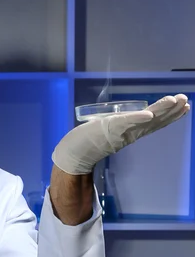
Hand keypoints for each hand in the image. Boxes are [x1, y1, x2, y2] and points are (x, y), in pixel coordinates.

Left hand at [52, 94, 189, 174]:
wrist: (74, 155)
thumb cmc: (89, 142)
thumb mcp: (110, 130)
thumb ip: (121, 125)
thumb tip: (130, 119)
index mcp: (132, 132)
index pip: (155, 122)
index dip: (170, 115)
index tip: (186, 106)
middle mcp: (130, 132)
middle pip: (155, 120)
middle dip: (171, 111)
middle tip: (186, 101)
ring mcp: (121, 131)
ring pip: (145, 120)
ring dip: (161, 111)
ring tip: (177, 101)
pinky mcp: (110, 129)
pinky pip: (126, 122)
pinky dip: (137, 118)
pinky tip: (149, 114)